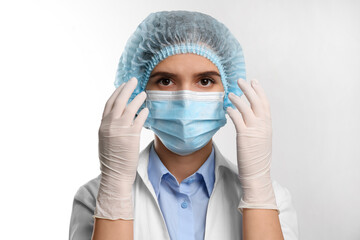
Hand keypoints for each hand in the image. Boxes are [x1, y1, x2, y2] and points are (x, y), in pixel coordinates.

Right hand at [94, 77, 148, 219]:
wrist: (114, 174)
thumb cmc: (111, 160)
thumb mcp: (105, 140)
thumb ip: (110, 128)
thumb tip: (117, 118)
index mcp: (103, 125)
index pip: (109, 104)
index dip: (116, 93)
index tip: (122, 86)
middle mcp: (110, 125)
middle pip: (119, 101)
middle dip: (126, 88)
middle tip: (133, 80)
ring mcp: (120, 129)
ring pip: (129, 108)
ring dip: (137, 98)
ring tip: (144, 93)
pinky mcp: (131, 136)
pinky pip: (139, 119)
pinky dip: (143, 112)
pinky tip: (147, 109)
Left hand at [227, 78, 277, 211]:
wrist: (257, 173)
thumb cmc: (257, 158)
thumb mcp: (262, 140)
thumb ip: (259, 127)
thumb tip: (252, 117)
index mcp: (268, 126)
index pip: (265, 103)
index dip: (259, 91)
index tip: (254, 82)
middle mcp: (263, 125)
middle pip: (256, 102)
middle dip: (248, 89)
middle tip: (241, 80)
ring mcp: (254, 130)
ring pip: (246, 108)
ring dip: (237, 98)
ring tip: (230, 93)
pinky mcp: (245, 136)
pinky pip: (237, 119)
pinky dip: (232, 111)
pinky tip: (227, 108)